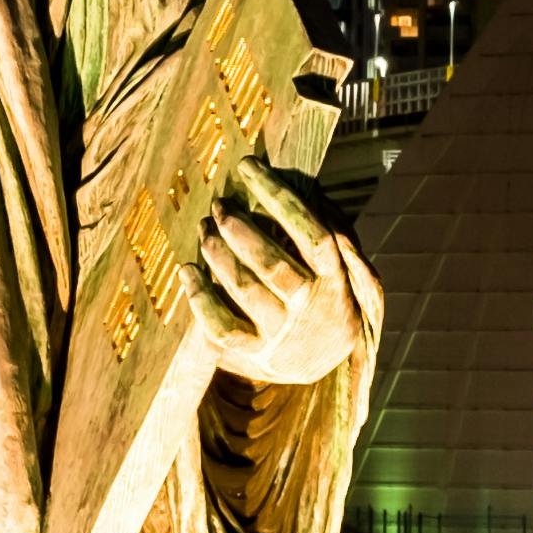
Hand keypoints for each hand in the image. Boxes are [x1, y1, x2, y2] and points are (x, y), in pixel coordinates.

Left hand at [193, 161, 368, 390]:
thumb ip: (329, 231)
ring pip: (244, 289)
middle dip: (239, 228)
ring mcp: (282, 332)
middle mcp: (309, 305)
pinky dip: (201, 299)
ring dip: (217, 254)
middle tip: (219, 204)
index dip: (279, 197)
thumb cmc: (328, 297)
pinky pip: (222, 327)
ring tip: (203, 229)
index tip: (249, 167)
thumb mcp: (345, 269)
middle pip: (272, 263)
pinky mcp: (257, 352)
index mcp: (335, 278)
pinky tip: (187, 272)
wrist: (328, 365)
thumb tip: (303, 182)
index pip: (312, 233)